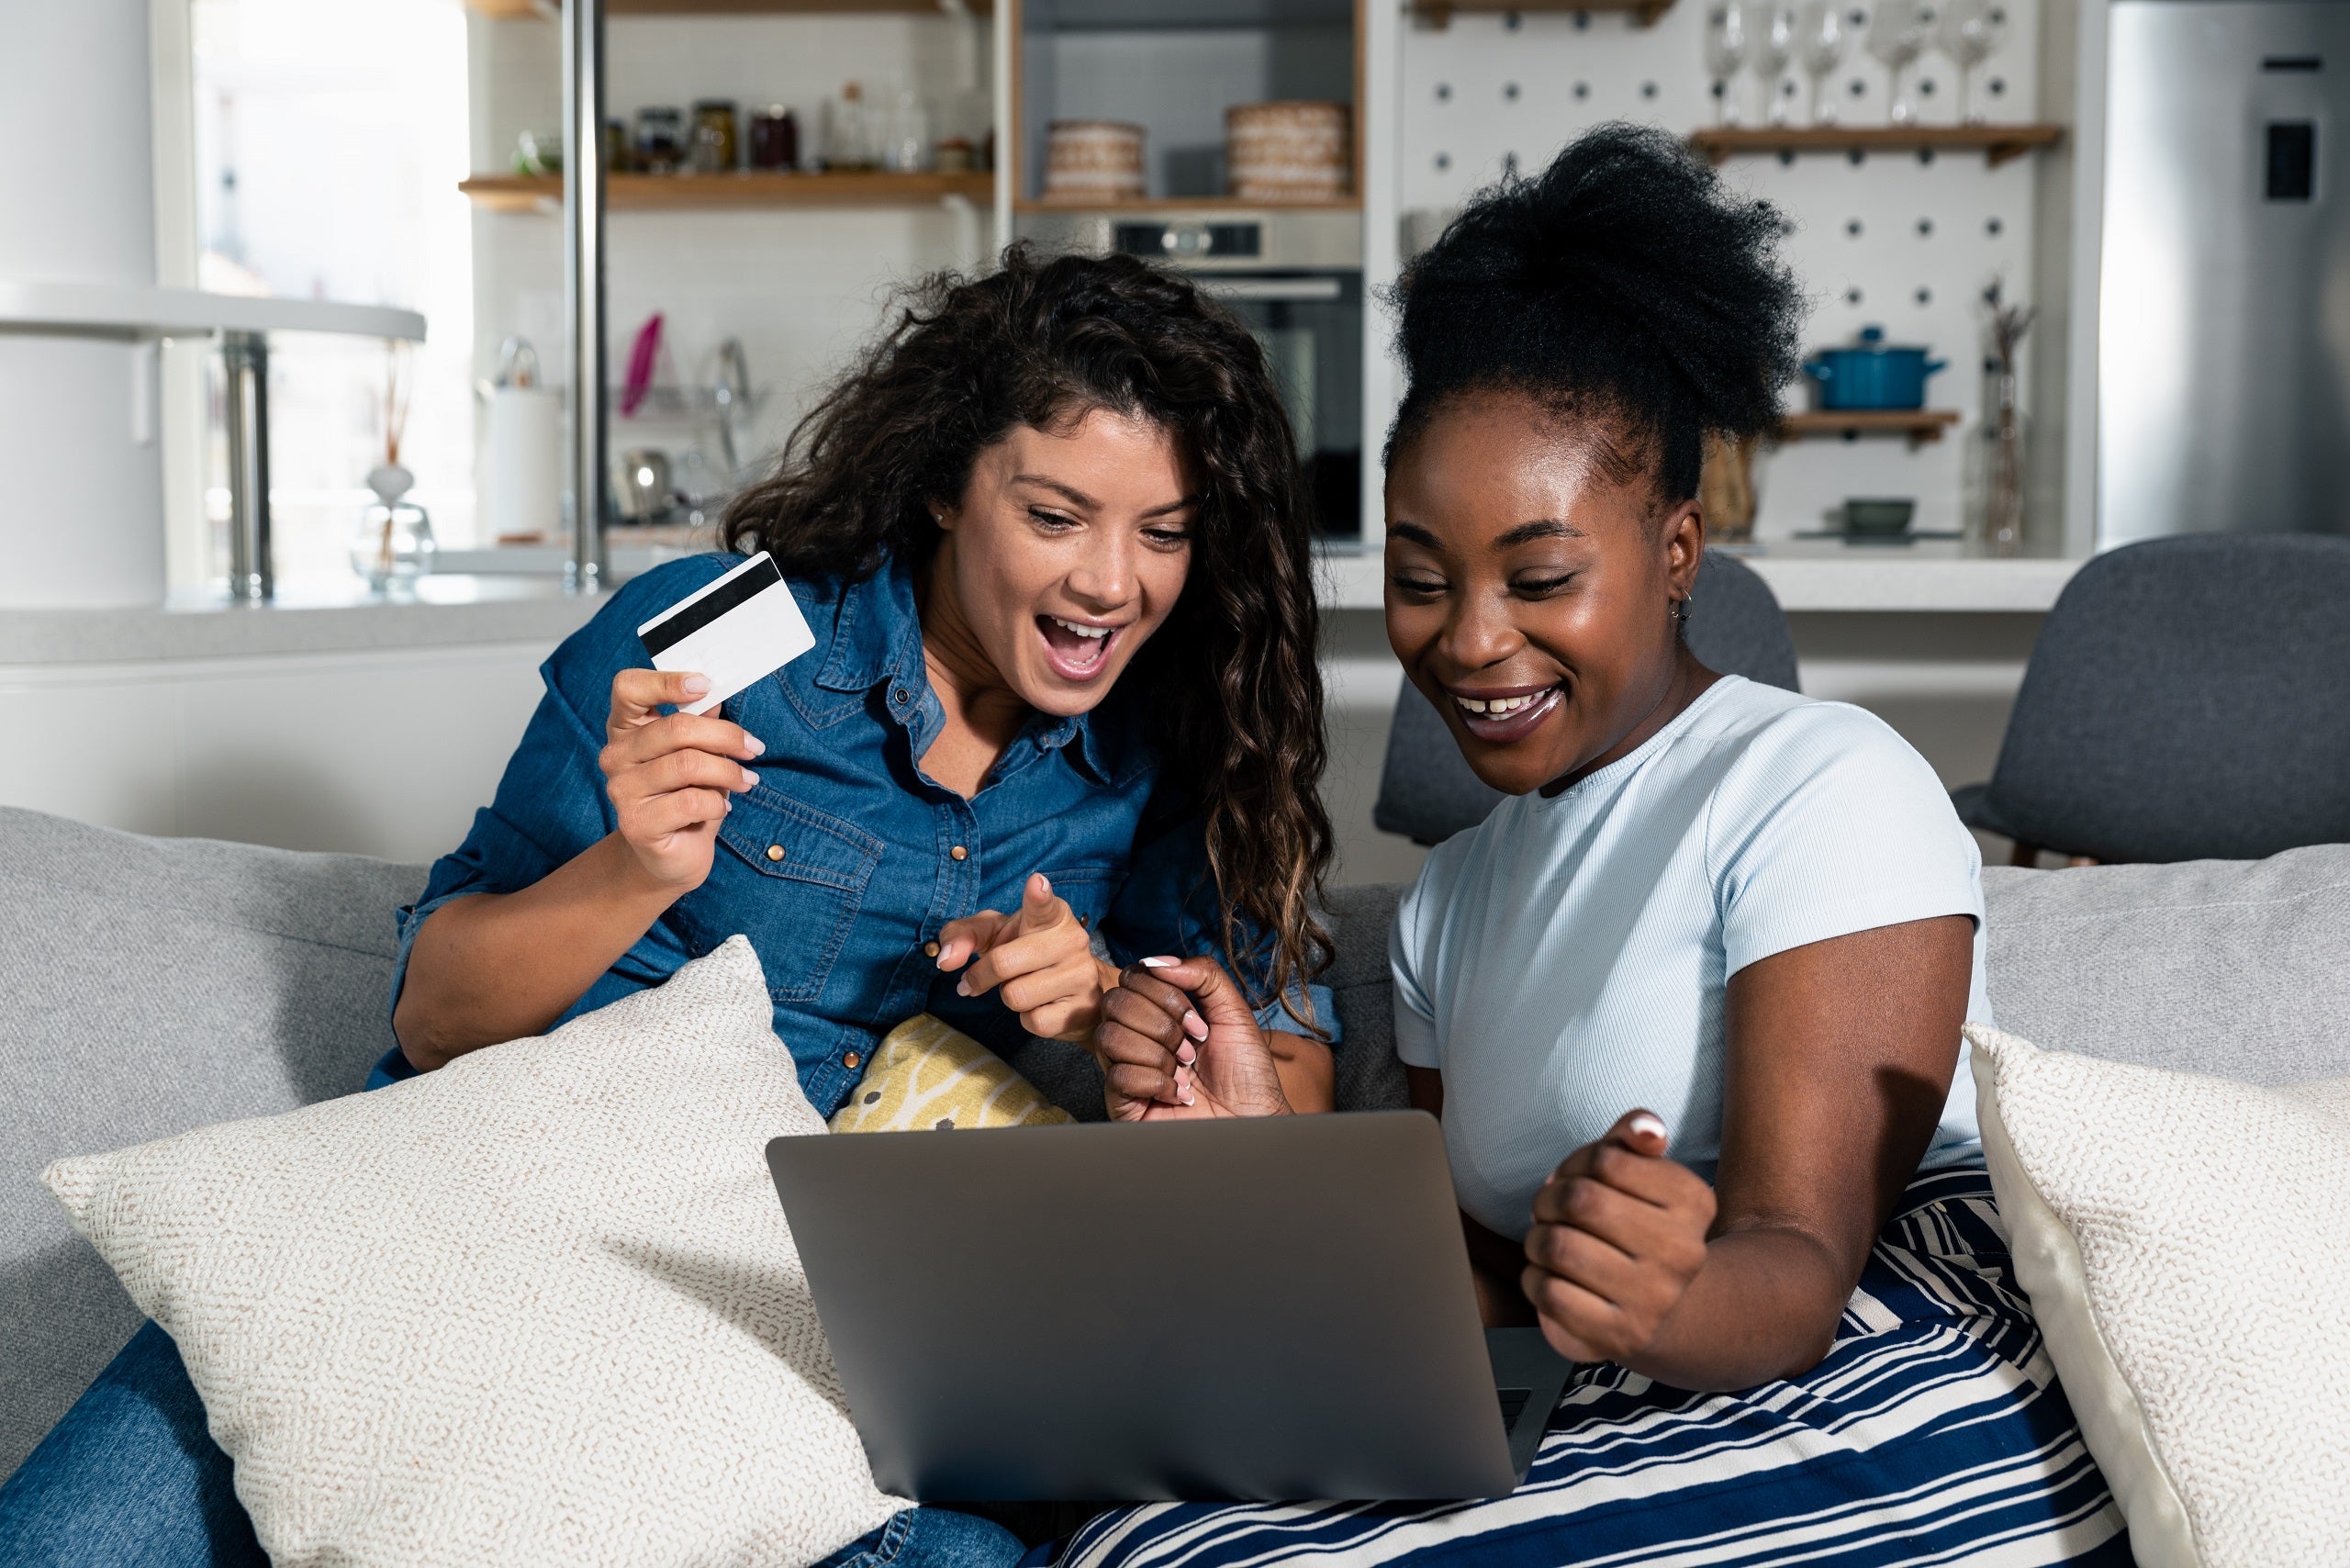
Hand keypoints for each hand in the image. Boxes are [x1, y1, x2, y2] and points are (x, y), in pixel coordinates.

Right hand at [600, 669, 763, 894]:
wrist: (674, 855)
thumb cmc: (687, 797)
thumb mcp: (699, 753)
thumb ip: (701, 723)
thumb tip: (717, 694)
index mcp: (625, 728)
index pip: (628, 688)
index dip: (666, 681)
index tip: (705, 685)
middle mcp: (616, 755)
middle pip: (675, 727)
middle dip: (726, 736)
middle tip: (753, 748)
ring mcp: (621, 790)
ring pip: (688, 764)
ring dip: (728, 772)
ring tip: (745, 781)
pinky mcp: (636, 823)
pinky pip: (691, 801)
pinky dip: (718, 803)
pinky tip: (722, 808)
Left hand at [935, 874, 1109, 1040]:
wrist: (1079, 989)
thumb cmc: (1027, 952)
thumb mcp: (995, 934)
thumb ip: (963, 936)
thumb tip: (945, 961)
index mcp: (1051, 915)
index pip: (1044, 904)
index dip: (1038, 895)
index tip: (1036, 883)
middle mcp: (1071, 940)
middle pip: (1004, 963)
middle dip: (982, 976)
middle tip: (980, 979)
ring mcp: (1080, 975)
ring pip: (1016, 996)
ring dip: (1009, 996)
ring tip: (1024, 986)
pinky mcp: (1082, 1008)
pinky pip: (1034, 1021)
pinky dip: (1027, 1018)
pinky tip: (1041, 1005)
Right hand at [1092, 956, 1290, 1121]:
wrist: (1254, 1120)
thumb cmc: (1246, 1073)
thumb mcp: (1234, 1012)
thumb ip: (1203, 974)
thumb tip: (1155, 961)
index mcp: (1158, 1012)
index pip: (1132, 978)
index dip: (1165, 994)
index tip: (1198, 1021)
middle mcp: (1137, 1036)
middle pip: (1114, 1001)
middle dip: (1161, 1023)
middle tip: (1191, 1048)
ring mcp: (1127, 1068)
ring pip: (1109, 1036)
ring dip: (1158, 1053)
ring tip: (1185, 1071)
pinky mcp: (1123, 1102)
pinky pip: (1118, 1075)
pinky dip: (1156, 1082)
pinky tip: (1178, 1095)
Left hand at [1521, 1110, 1716, 1364]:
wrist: (1663, 1311)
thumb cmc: (1637, 1226)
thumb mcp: (1643, 1173)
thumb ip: (1637, 1134)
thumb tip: (1645, 1129)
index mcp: (1694, 1201)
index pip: (1606, 1158)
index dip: (1575, 1163)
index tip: (1577, 1179)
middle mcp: (1684, 1252)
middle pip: (1578, 1199)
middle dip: (1548, 1199)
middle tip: (1550, 1211)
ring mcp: (1655, 1299)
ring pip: (1557, 1246)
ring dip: (1536, 1240)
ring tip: (1548, 1244)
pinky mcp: (1621, 1336)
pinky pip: (1549, 1292)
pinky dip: (1535, 1280)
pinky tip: (1550, 1278)